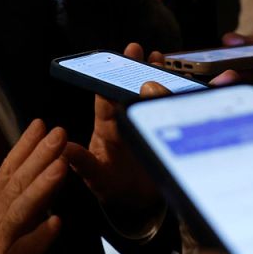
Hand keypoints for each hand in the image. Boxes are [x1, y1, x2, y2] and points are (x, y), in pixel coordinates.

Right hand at [0, 120, 66, 253]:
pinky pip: (25, 252)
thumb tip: (34, 171)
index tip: (40, 124)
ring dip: (41, 187)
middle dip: (38, 156)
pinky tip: (57, 222)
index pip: (7, 171)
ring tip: (61, 166)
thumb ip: (12, 199)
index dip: (23, 146)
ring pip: (20, 211)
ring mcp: (0, 243)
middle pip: (15, 184)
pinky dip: (40, 237)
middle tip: (59, 133)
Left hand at [63, 43, 165, 230]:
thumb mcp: (95, 177)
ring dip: (156, 75)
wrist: (137, 204)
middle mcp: (126, 121)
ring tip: (158, 56)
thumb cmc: (111, 186)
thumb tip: (63, 147)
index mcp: (107, 128)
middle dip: (134, 68)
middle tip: (137, 49)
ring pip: (151, 94)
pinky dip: (182, 94)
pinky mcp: (165, 132)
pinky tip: (189, 81)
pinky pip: (173, 110)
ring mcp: (145, 124)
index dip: (110, 79)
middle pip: (131, 90)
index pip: (108, 99)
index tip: (113, 63)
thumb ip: (82, 162)